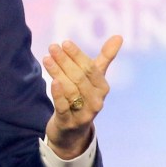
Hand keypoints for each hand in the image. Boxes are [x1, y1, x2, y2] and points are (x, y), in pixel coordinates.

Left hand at [42, 35, 121, 159]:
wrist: (72, 131)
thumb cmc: (83, 98)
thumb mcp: (94, 79)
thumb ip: (105, 58)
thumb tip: (119, 36)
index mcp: (102, 88)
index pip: (90, 69)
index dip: (78, 55)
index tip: (65, 42)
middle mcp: (96, 101)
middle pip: (79, 78)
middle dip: (65, 61)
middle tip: (52, 47)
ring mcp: (84, 113)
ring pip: (71, 90)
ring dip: (58, 72)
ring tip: (46, 59)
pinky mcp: (69, 122)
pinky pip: (64, 107)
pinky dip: (59, 94)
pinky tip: (52, 82)